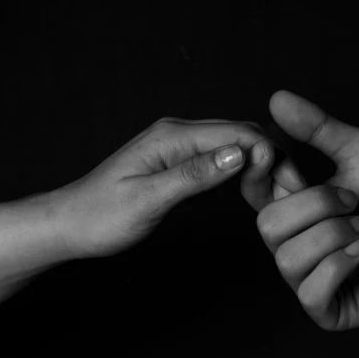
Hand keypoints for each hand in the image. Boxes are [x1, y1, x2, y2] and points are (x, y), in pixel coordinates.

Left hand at [46, 118, 279, 258]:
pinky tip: (252, 191)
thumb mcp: (148, 200)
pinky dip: (242, 171)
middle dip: (271, 160)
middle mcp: (176, 133)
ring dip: (259, 166)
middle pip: (240, 134)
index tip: (285, 189)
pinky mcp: (176, 161)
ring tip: (276, 197)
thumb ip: (194, 175)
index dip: (268, 156)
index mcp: (171, 137)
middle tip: (290, 196)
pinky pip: (219, 158)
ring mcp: (177, 145)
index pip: (236, 133)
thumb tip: (240, 154)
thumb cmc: (100, 216)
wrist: (69, 225)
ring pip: (233, 145)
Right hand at [241, 91, 358, 330]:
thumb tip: (276, 98)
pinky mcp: (325, 308)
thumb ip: (318, 128)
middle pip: (268, 226)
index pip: (251, 192)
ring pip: (288, 258)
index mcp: (292, 209)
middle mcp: (291, 245)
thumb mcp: (358, 152)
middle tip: (354, 203)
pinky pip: (310, 289)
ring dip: (335, 235)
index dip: (255, 174)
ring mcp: (305, 279)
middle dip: (317, 207)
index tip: (272, 152)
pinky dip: (340, 265)